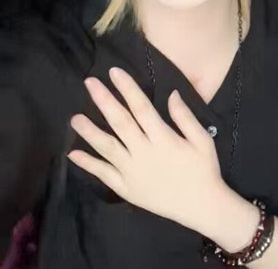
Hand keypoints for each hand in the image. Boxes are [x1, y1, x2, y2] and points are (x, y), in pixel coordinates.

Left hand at [68, 68, 239, 235]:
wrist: (201, 205)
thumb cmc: (204, 169)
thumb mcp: (203, 140)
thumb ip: (185, 117)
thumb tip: (171, 93)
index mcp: (163, 138)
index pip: (141, 107)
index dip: (127, 88)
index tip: (115, 72)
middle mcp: (144, 152)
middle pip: (120, 122)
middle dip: (104, 101)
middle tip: (89, 83)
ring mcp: (132, 171)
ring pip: (106, 147)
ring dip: (90, 131)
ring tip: (74, 118)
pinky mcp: (126, 188)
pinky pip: (104, 174)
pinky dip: (88, 164)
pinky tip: (74, 154)